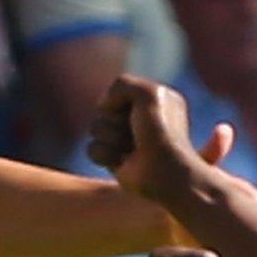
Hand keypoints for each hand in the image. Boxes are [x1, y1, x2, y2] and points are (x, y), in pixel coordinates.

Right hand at [88, 75, 231, 204]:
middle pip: (104, 109)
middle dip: (115, 121)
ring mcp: (126, 138)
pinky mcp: (114, 159)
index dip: (121, 99)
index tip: (142, 111)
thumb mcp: (147, 93)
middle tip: (138, 132)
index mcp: (154, 99)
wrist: (163, 171)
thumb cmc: (161, 132)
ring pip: (96, 128)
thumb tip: (104, 106)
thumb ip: (121, 84)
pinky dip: (106, 155)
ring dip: (112, 137)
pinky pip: (92, 149)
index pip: (118, 90)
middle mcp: (140, 118)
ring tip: (132, 148)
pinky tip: (123, 161)